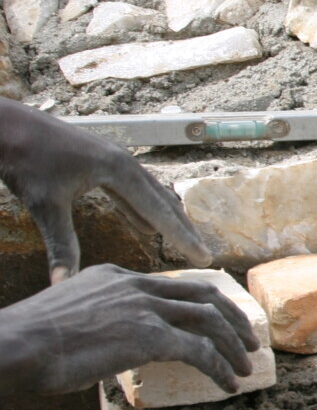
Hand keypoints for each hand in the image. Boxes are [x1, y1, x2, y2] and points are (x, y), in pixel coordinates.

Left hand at [0, 100, 210, 282]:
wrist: (8, 124)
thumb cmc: (25, 159)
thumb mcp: (45, 205)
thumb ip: (61, 245)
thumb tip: (63, 284)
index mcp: (119, 170)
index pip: (160, 211)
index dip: (182, 238)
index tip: (203, 259)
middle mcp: (125, 163)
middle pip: (164, 201)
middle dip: (183, 230)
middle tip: (203, 256)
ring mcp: (114, 160)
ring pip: (150, 195)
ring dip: (166, 219)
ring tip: (182, 241)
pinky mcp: (101, 162)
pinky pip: (131, 190)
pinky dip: (142, 210)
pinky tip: (145, 225)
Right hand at [0, 264, 258, 394]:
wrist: (14, 345)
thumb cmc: (28, 342)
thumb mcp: (70, 318)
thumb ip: (100, 322)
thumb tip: (111, 347)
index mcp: (117, 277)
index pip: (173, 286)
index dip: (202, 304)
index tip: (217, 322)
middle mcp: (136, 285)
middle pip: (203, 296)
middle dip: (232, 319)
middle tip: (248, 340)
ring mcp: (145, 308)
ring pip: (209, 321)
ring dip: (234, 346)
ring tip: (246, 366)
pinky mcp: (150, 335)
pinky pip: (199, 351)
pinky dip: (220, 368)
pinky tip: (228, 384)